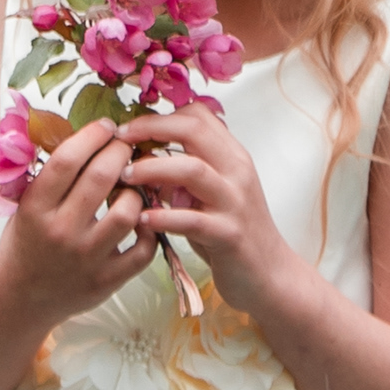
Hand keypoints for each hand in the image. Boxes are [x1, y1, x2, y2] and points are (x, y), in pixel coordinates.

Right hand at [0, 114, 167, 318]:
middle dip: (120, 152)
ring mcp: (85, 260)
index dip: (92, 135)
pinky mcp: (106, 282)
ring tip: (133, 184)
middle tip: (125, 146)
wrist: (19, 298)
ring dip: (137, 190)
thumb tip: (93, 131)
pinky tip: (141, 218)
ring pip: (128, 211)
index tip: (106, 126)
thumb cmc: (27, 241)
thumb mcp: (26, 205)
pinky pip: (143, 250)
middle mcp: (60, 233)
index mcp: (35, 209)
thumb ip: (54, 174)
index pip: (67, 160)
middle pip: (101, 177)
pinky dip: (149, 229)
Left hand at [115, 98, 286, 315]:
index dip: (159, 116)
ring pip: (192, 170)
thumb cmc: (231, 231)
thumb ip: (182, 175)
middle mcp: (237, 172)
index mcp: (232, 156)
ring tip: (125, 177)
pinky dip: (164, 217)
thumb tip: (140, 161)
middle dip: (151, 128)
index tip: (129, 127)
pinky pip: (192, 220)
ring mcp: (235, 203)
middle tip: (119, 139)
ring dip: (152, 169)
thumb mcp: (211, 195)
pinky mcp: (230, 235)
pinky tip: (142, 219)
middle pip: (194, 130)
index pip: (198, 115)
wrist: (270, 274)